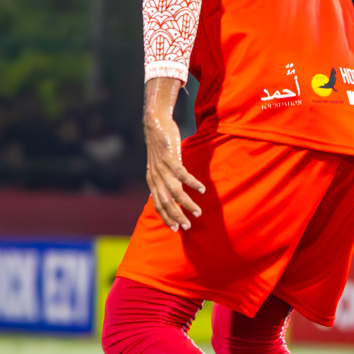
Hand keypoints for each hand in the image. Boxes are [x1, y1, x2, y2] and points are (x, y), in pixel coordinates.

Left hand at [141, 77, 204, 230]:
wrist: (155, 124)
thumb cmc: (160, 146)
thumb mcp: (158, 166)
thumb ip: (162, 180)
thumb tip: (169, 194)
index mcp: (152, 180)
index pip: (158, 204)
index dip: (166, 217)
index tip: (176, 229)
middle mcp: (155, 177)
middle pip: (165, 202)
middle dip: (176, 216)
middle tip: (188, 226)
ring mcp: (162, 168)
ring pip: (174, 192)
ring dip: (186, 203)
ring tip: (197, 212)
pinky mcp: (171, 158)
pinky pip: (182, 175)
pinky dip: (192, 184)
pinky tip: (202, 189)